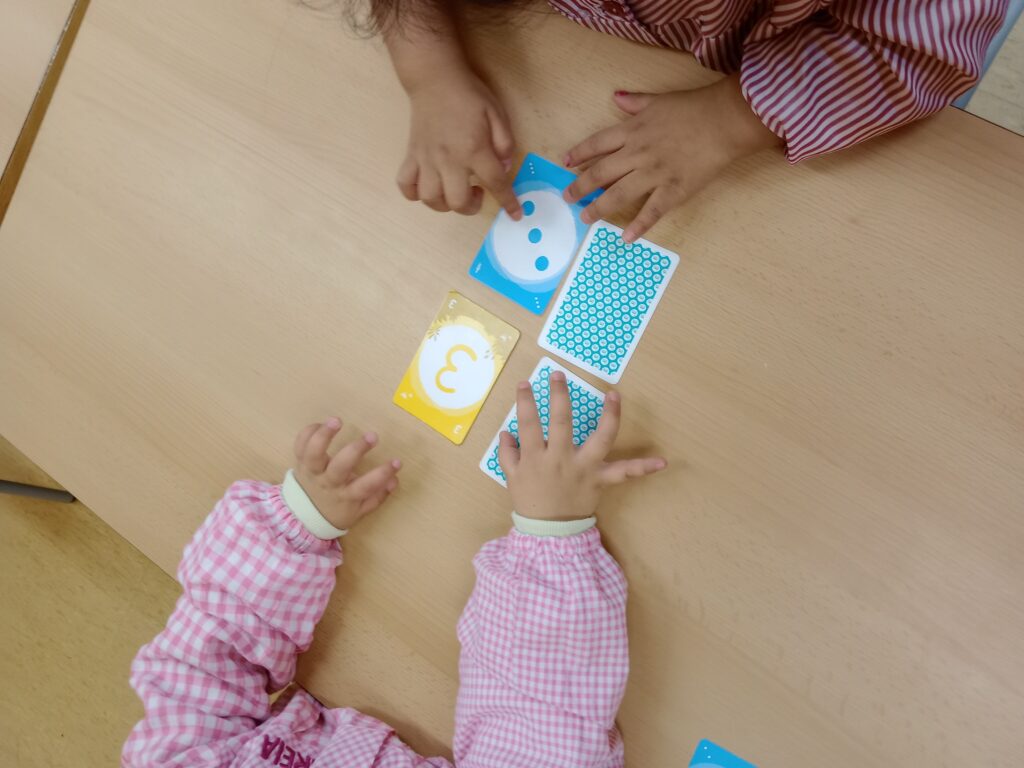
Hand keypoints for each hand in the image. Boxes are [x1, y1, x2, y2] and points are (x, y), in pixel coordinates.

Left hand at [292, 418, 401, 530]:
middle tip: (372, 437)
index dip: (382, 474)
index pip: (366, 486)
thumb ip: (378, 496)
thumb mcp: (360, 512)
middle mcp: (328, 483)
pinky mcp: (300, 463)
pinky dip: (308, 432)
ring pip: (314, 454)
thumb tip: (394, 480)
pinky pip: (300, 446)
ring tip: (337, 421)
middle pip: (340, 466)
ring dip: (324, 435)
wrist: (304, 517)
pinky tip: (322, 424)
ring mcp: (312, 472)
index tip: (397, 462)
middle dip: (356, 450)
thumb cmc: (337, 510)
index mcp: (345, 496)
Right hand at [397, 66, 521, 218]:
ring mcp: (426, 159)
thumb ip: (505, 143)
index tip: (515, 214)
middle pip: (457, 201)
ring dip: (444, 204)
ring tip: (454, 192)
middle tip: (477, 193)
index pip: (495, 183)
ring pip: (430, 198)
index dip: (508, 202)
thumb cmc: (469, 95)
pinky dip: (414, 194)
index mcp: (474, 149)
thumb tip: (504, 168)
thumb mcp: (497, 114)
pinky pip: (406, 185)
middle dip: (470, 207)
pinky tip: (428, 187)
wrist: (435, 79)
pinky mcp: (411, 156)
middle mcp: (449, 159)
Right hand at [497, 371, 666, 521]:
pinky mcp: (600, 480)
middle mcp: (561, 458)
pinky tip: (663, 462)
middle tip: (558, 374)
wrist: (549, 531)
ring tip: (614, 394)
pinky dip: (643, 468)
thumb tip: (507, 432)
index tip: (524, 384)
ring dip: (609, 415)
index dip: (525, 402)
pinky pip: (624, 473)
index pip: (528, 423)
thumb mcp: (511, 478)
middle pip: (561, 422)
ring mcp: (584, 467)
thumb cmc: (530, 502)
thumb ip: (508, 454)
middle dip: (559, 395)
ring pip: (600, 438)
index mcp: (536, 457)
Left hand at [563, 74, 780, 241]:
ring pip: (618, 194)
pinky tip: (625, 238)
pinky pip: (652, 211)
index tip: (566, 164)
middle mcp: (637, 154)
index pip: (597, 144)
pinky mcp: (673, 190)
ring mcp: (653, 174)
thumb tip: (616, 97)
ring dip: (599, 207)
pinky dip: (638, 226)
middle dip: (580, 187)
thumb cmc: (694, 108)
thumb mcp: (659, 100)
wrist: (724, 120)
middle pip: (600, 173)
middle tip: (567, 197)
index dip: (579, 154)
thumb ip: (635, 102)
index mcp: (632, 131)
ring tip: (585, 217)